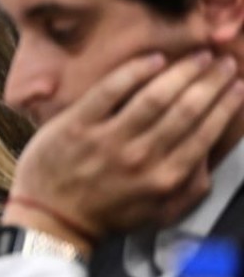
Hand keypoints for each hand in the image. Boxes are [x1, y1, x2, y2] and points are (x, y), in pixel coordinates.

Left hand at [8, 51, 243, 246]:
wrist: (52, 220)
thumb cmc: (107, 214)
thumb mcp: (159, 212)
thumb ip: (190, 186)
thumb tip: (210, 153)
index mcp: (165, 177)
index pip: (205, 132)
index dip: (226, 104)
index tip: (238, 84)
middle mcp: (141, 157)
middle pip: (186, 109)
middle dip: (212, 82)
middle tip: (223, 61)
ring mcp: (107, 140)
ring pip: (154, 97)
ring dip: (183, 72)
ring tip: (199, 56)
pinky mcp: (76, 125)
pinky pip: (110, 90)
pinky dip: (135, 71)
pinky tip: (155, 59)